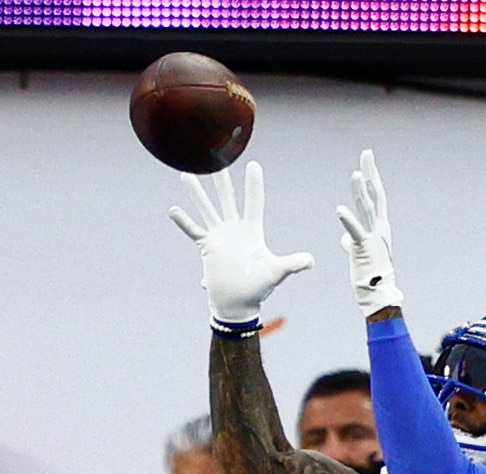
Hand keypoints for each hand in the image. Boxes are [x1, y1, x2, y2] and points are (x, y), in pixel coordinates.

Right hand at [168, 162, 313, 328]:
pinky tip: (173, 209)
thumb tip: (311, 262)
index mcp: (252, 230)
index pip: (253, 202)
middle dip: (221, 179)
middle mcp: (234, 228)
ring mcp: (219, 236)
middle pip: (227, 198)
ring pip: (207, 209)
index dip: (253, 185)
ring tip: (186, 173)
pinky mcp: (207, 247)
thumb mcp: (277, 272)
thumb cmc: (259, 287)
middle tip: (216, 158)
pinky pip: (193, 231)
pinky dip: (184, 222)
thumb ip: (293, 264)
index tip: (253, 165)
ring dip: (197, 193)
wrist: (238, 304)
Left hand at [334, 149, 404, 317]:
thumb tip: (344, 237)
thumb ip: (352, 242)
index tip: (366, 163)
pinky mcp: (364, 249)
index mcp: (379, 229)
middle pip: (375, 195)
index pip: (375, 197)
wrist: (378, 297)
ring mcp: (373, 238)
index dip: (370, 179)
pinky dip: (347, 220)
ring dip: (360, 191)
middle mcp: (380, 229)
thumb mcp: (360, 255)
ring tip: (355, 174)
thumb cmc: (371, 278)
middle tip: (366, 153)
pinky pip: (354, 231)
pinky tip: (339, 210)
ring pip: (366, 209)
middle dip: (370, 173)